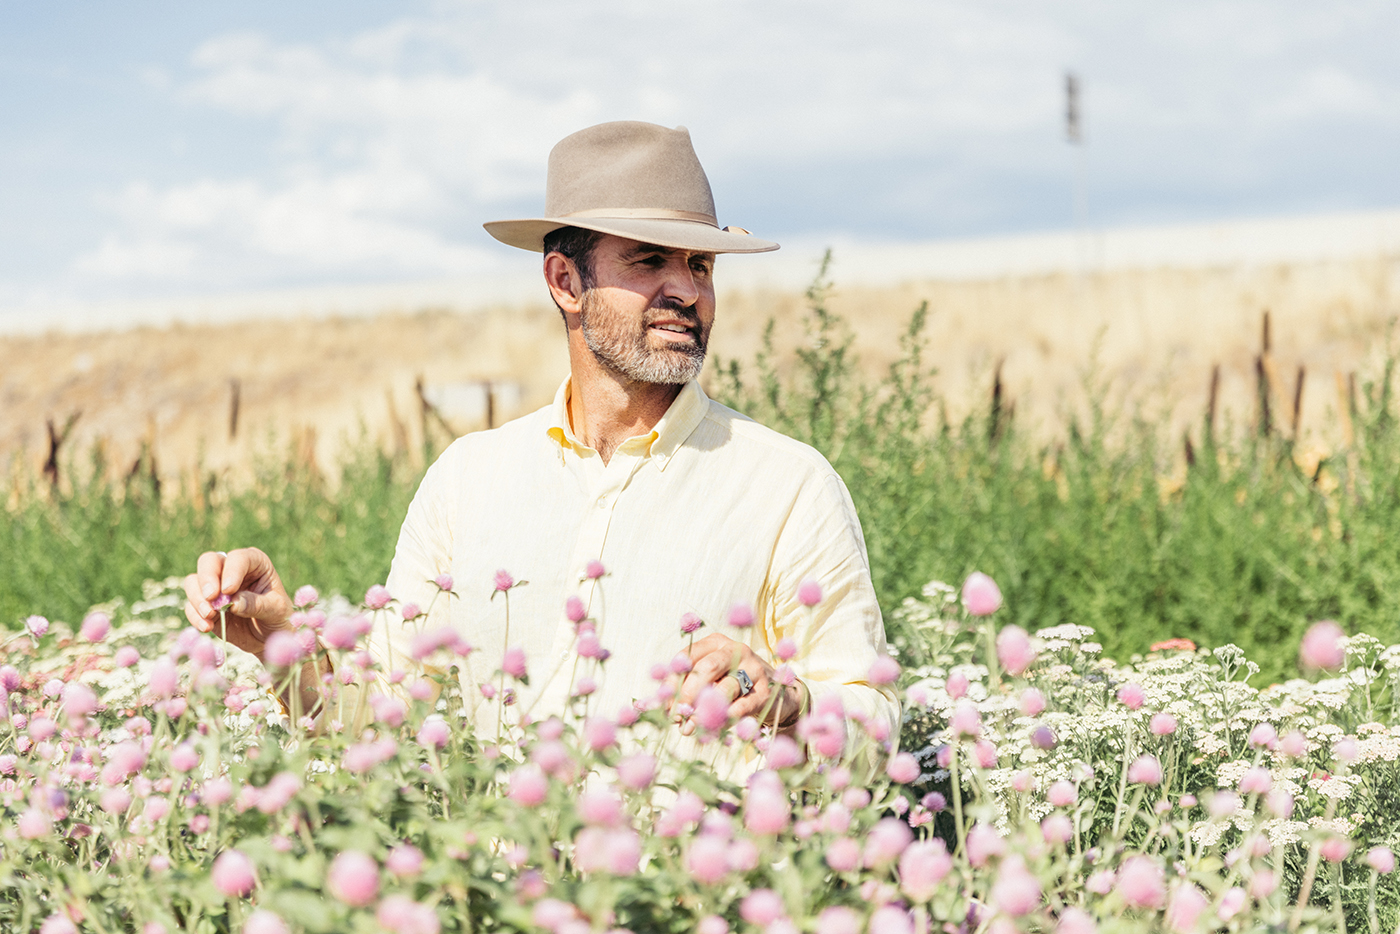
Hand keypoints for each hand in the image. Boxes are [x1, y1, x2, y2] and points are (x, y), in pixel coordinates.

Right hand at [182, 548, 293, 662]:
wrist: (268, 638)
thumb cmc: (278, 618)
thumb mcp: (276, 610)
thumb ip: (256, 604)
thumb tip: (233, 603)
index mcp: (255, 563)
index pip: (238, 558)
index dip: (231, 571)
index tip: (229, 590)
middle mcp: (231, 570)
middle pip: (209, 561)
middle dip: (206, 578)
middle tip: (211, 597)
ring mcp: (215, 587)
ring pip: (193, 581)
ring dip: (197, 598)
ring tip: (210, 615)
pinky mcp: (204, 605)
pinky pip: (190, 605)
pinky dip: (195, 616)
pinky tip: (207, 627)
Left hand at [673, 632, 805, 735]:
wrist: (777, 693)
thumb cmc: (732, 684)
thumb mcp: (710, 678)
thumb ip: (687, 687)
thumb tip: (664, 708)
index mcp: (716, 643)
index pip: (688, 657)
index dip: (673, 682)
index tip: (665, 704)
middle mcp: (736, 650)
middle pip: (706, 668)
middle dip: (688, 693)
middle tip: (677, 715)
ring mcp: (753, 669)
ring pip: (725, 689)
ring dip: (704, 712)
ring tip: (689, 729)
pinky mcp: (765, 691)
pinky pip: (742, 707)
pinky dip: (725, 719)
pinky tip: (713, 729)